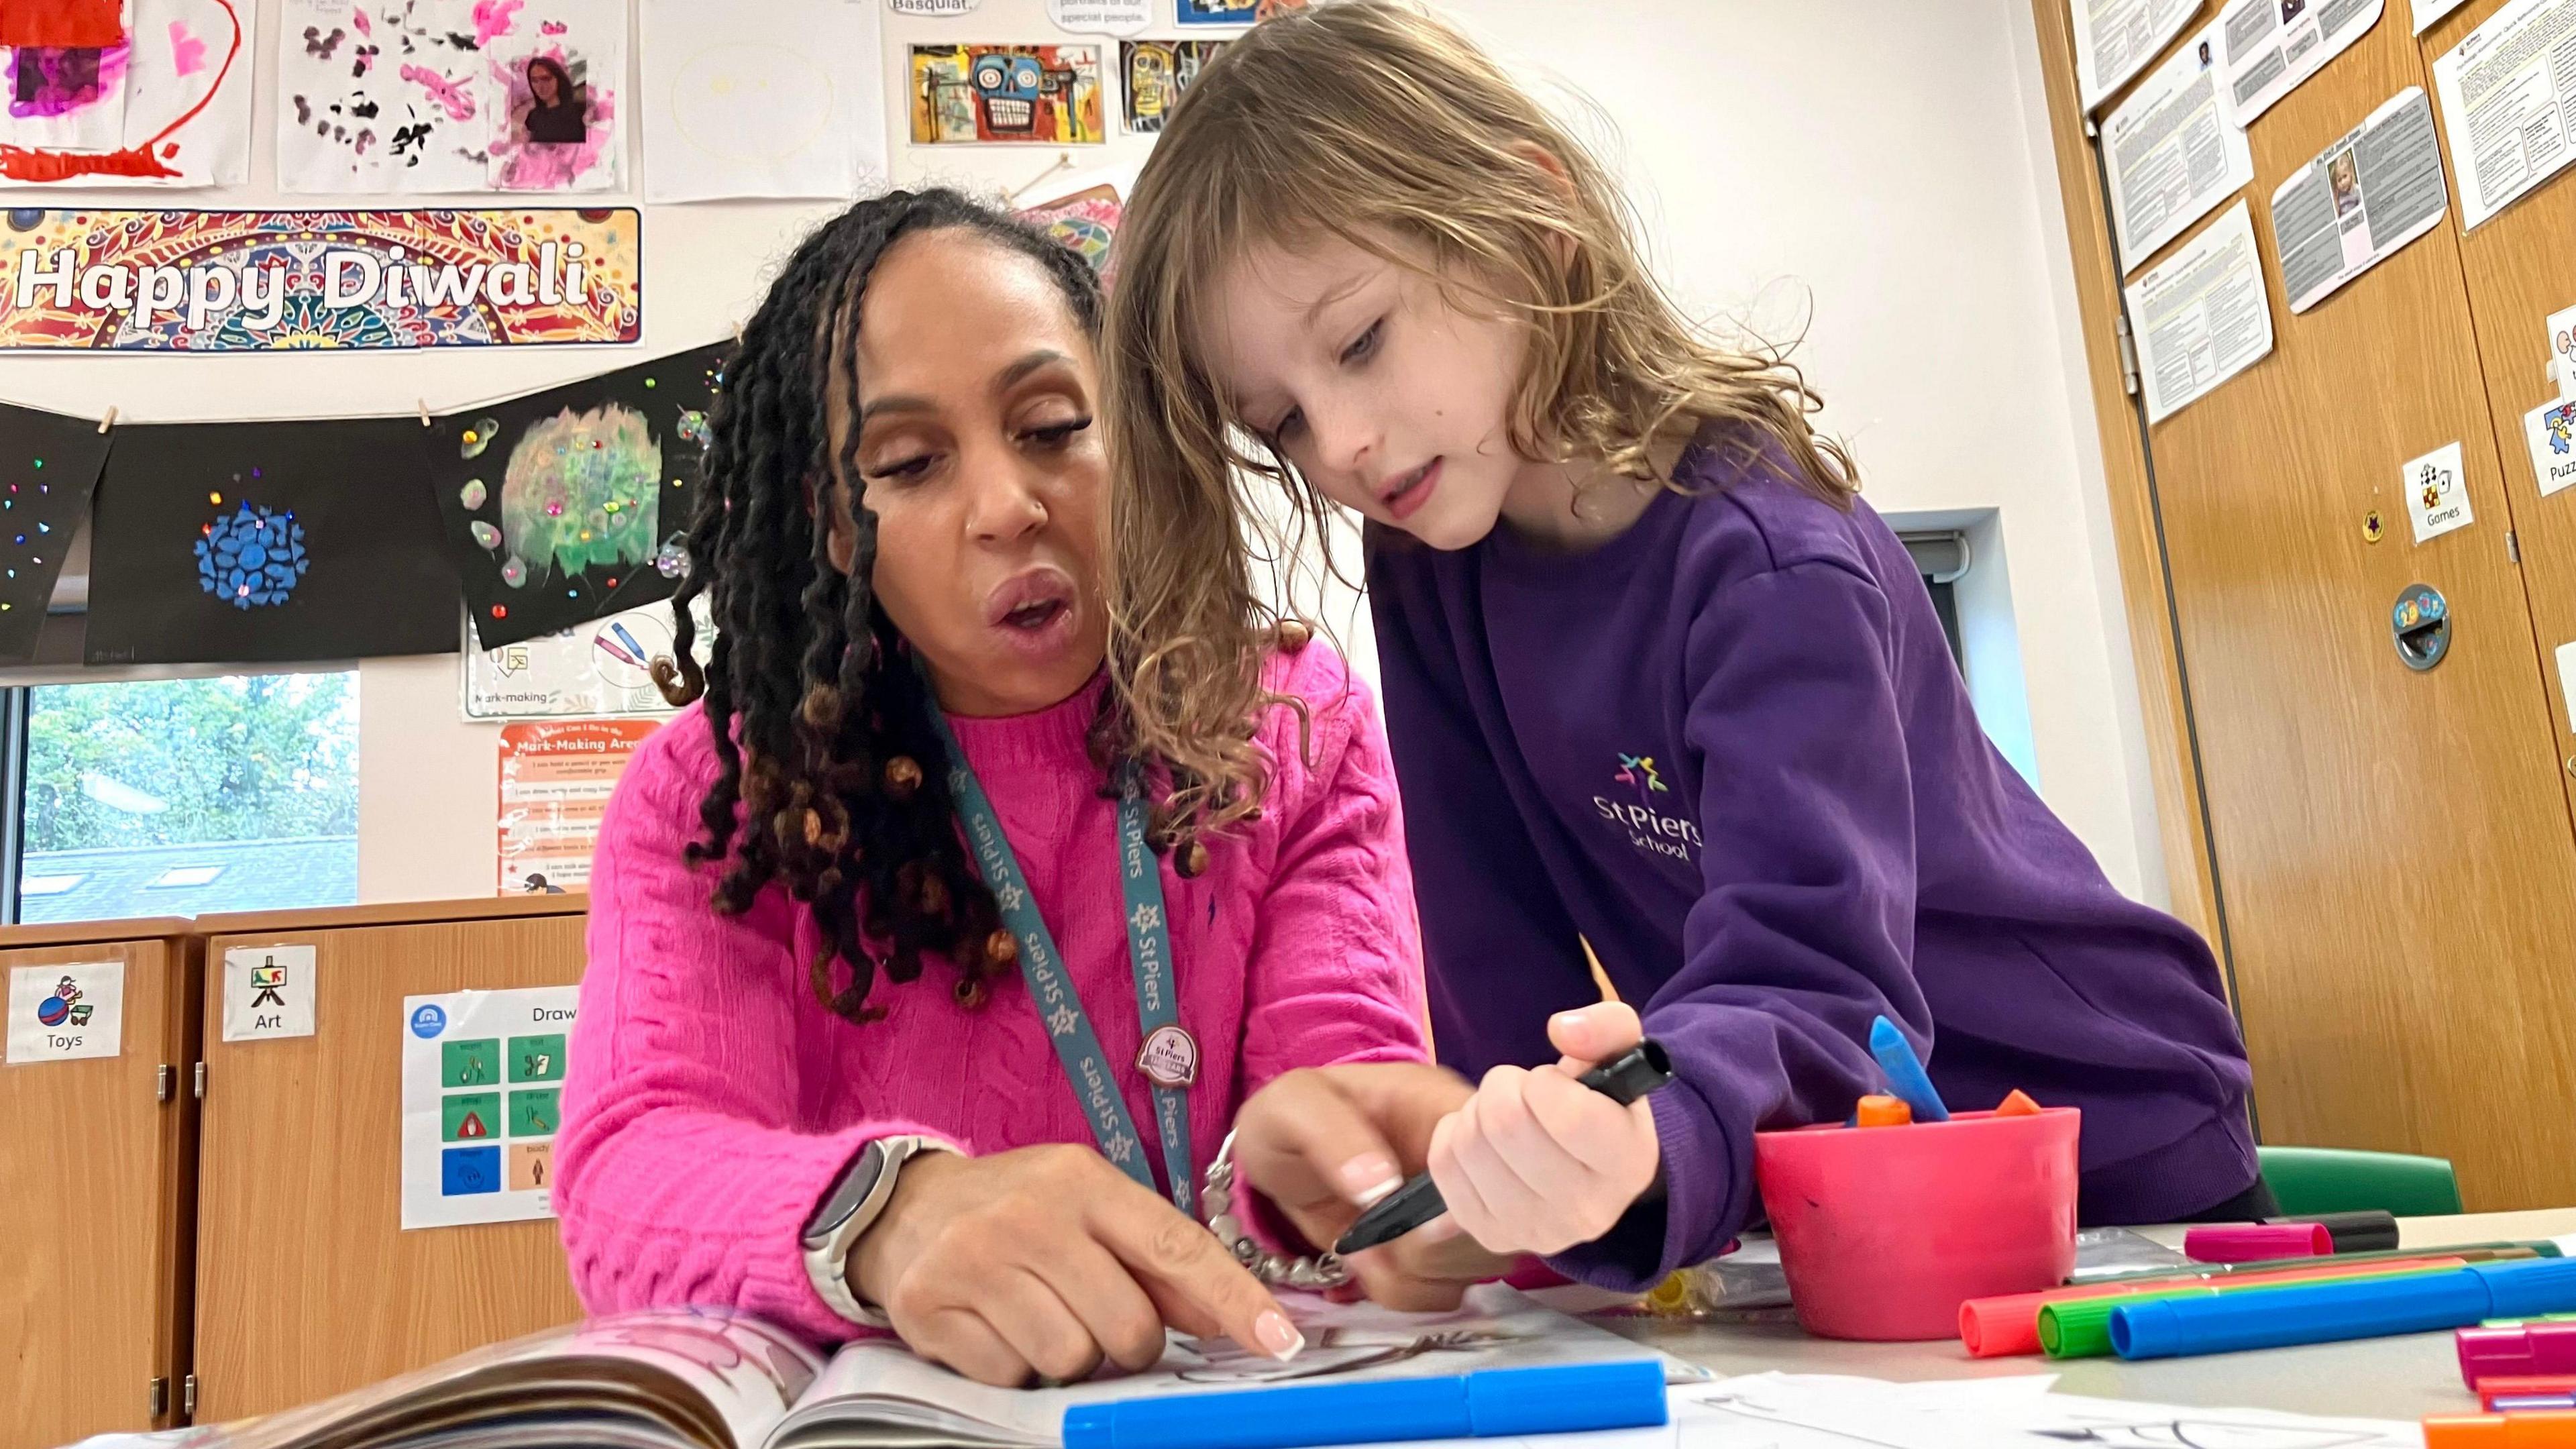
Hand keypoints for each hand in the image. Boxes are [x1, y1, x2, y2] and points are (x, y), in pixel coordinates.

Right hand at [847, 1144, 1302, 1386]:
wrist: (903, 1207)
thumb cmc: (1020, 1211)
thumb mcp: (1090, 1209)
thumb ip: (1158, 1261)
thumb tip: (1231, 1317)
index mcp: (1083, 1181)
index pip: (1176, 1248)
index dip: (1233, 1299)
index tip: (1279, 1340)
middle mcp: (1031, 1214)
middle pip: (1128, 1327)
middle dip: (1127, 1340)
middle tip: (1094, 1313)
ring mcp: (975, 1261)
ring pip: (1071, 1359)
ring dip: (1069, 1355)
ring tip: (1039, 1314)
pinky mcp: (930, 1308)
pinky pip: (1011, 1377)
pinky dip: (1014, 1366)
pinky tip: (997, 1325)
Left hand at [1231, 1062, 1520, 1310]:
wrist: (1280, 1158)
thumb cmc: (1293, 1117)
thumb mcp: (1297, 1108)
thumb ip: (1335, 1137)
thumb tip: (1380, 1185)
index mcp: (1449, 1112)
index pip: (1504, 1156)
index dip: (1466, 1193)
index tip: (1409, 1212)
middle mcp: (1471, 1165)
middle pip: (1503, 1222)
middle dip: (1432, 1245)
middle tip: (1372, 1233)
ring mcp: (1459, 1212)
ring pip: (1481, 1263)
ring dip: (1416, 1272)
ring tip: (1362, 1245)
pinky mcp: (1439, 1252)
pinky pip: (1449, 1291)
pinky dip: (1405, 1291)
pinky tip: (1368, 1263)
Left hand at [1427, 1002, 1659, 1256]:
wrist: (1585, 1168)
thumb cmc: (1600, 1105)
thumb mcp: (1618, 1057)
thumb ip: (1607, 1026)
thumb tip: (1563, 1029)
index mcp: (1628, 1164)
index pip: (1569, 1115)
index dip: (1545, 1083)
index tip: (1549, 1081)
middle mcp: (1587, 1212)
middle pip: (1506, 1124)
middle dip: (1504, 1088)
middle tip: (1520, 1093)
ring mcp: (1536, 1233)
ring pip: (1470, 1144)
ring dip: (1476, 1113)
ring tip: (1504, 1118)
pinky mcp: (1492, 1237)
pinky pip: (1443, 1166)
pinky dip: (1453, 1138)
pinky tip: (1483, 1143)